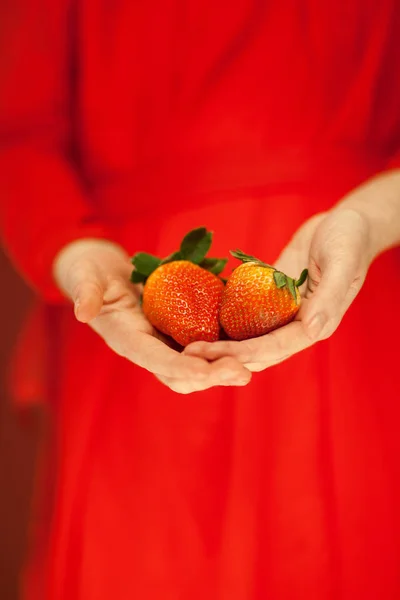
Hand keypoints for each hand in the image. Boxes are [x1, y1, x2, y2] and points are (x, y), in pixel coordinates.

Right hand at [53, 239, 251, 392]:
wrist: (102, 275)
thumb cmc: (91, 273)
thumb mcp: (85, 277)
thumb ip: (86, 292)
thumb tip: (82, 313)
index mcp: (127, 339)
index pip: (154, 359)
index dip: (178, 367)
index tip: (204, 372)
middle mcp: (149, 348)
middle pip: (180, 374)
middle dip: (209, 377)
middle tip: (241, 373)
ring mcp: (165, 343)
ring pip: (195, 368)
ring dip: (220, 371)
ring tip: (249, 369)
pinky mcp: (179, 333)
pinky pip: (203, 348)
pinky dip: (223, 351)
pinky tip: (250, 346)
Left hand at [184, 207, 373, 371]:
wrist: (347, 222)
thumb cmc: (350, 238)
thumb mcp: (342, 262)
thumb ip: (329, 297)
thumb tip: (312, 330)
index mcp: (317, 323)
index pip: (274, 347)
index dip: (241, 353)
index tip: (210, 356)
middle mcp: (298, 324)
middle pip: (257, 349)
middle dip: (224, 355)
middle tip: (188, 354)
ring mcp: (284, 312)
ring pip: (249, 336)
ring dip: (222, 342)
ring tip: (188, 344)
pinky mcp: (272, 297)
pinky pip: (246, 313)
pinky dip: (226, 319)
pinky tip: (198, 316)